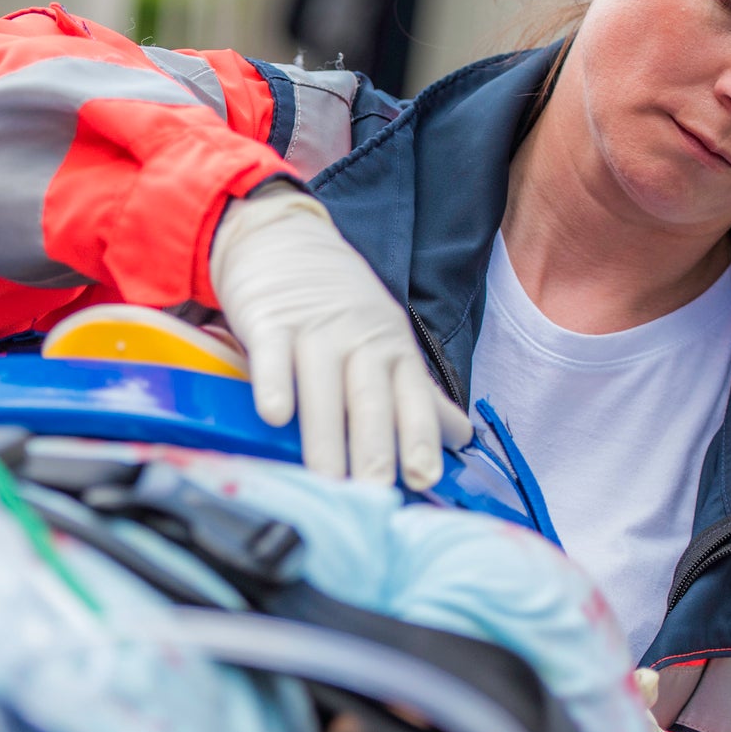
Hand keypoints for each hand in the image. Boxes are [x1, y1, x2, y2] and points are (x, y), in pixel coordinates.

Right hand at [209, 186, 469, 487]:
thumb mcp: (387, 340)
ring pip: (322, 386)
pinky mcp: (268, 320)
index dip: (420, 436)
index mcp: (393, 349)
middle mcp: (359, 339)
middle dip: (376, 446)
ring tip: (326, 480)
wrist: (283, 239)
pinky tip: (274, 416)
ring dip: (325, 436)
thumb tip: (462, 438)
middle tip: (374, 492)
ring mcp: (314, 329)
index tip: (425, 477)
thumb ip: (418, 393)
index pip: (414, 397)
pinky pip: (271, 356)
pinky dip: (272, 384)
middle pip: (370, 397)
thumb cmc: (340, 305)